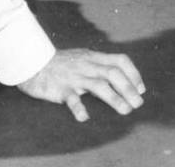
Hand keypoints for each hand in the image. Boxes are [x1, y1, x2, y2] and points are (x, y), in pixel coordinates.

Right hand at [17, 48, 144, 121]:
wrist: (33, 62)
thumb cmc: (62, 63)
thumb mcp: (84, 57)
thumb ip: (100, 64)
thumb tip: (121, 77)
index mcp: (94, 57)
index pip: (120, 60)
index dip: (134, 73)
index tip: (141, 88)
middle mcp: (87, 65)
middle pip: (113, 73)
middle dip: (129, 88)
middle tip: (138, 103)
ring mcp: (74, 77)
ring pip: (98, 85)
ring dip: (114, 98)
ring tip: (125, 110)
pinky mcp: (60, 88)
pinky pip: (71, 98)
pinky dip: (79, 108)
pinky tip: (85, 117)